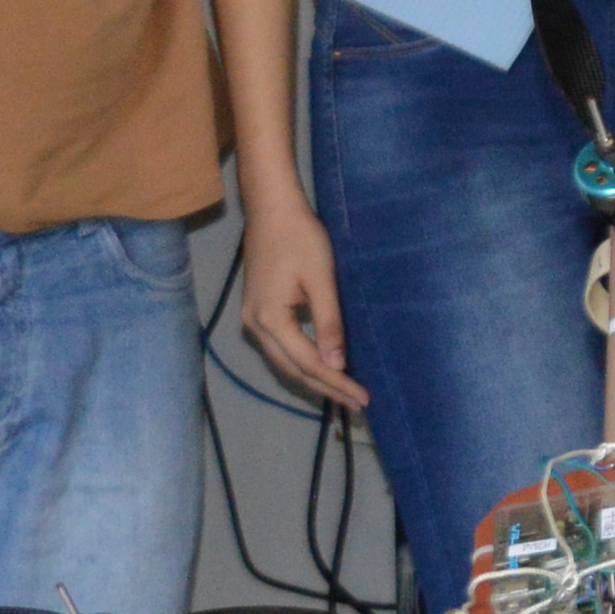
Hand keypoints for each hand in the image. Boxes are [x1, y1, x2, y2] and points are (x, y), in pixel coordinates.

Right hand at [238, 191, 365, 409]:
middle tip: (358, 404)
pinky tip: (323, 366)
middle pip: (294, 369)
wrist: (272, 209)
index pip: (309, 363)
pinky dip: (303, 361)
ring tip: (344, 393)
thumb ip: (328, 323)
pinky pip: (281, 348)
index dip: (337, 382)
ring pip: (285, 362)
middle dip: (326, 388)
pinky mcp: (257, 311)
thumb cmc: (300, 238)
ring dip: (314, 378)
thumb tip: (336, 364)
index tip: (363, 397)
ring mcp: (252, 319)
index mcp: (270, 320)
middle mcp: (255, 326)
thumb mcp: (321, 279)